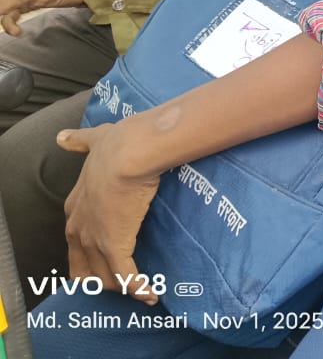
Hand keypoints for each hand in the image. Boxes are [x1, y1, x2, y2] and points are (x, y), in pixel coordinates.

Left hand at [58, 121, 162, 303]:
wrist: (130, 153)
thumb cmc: (118, 145)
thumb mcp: (94, 141)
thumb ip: (79, 141)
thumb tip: (63, 137)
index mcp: (75, 206)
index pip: (74, 239)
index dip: (87, 251)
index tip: (102, 255)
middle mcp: (78, 228)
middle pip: (83, 266)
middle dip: (99, 278)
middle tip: (119, 282)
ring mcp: (94, 240)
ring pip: (104, 275)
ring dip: (121, 286)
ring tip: (139, 290)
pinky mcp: (115, 246)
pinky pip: (125, 276)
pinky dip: (138, 288)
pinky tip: (150, 295)